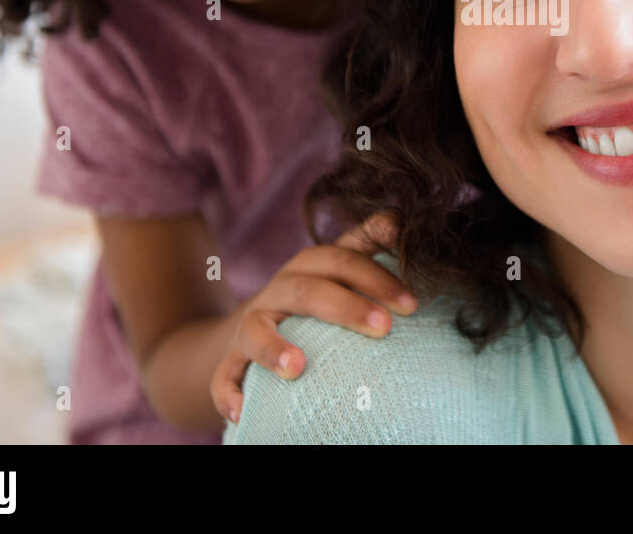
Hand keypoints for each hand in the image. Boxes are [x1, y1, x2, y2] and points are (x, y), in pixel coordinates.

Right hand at [210, 213, 414, 424]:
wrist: (254, 325)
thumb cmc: (313, 294)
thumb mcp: (338, 265)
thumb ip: (368, 242)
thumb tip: (398, 221)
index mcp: (309, 267)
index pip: (342, 259)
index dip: (375, 277)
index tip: (410, 303)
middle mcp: (278, 291)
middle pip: (308, 291)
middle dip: (346, 307)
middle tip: (384, 328)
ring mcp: (250, 325)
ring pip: (254, 330)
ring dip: (273, 348)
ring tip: (297, 367)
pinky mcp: (229, 359)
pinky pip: (222, 376)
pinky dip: (228, 392)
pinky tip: (242, 411)